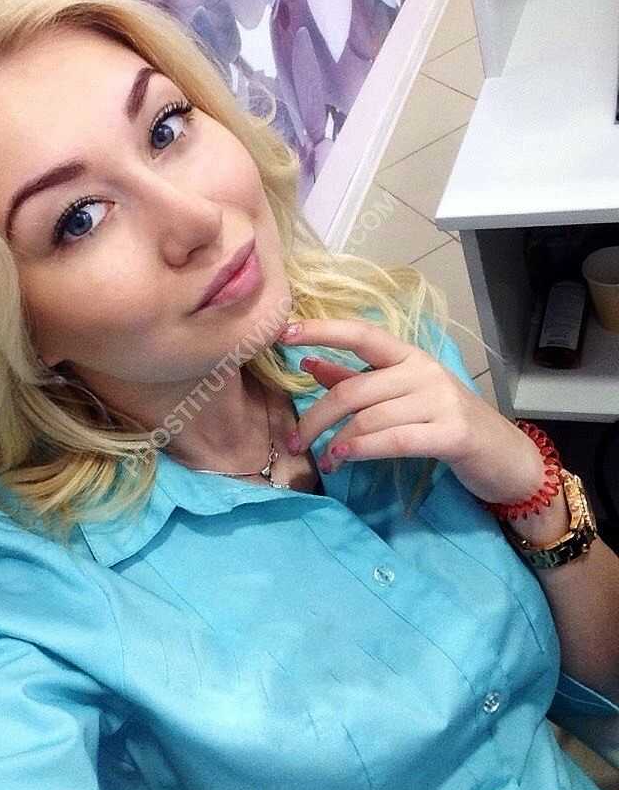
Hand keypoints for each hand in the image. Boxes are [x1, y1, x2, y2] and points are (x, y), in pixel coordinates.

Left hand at [279, 318, 545, 506]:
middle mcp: (424, 371)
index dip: (322, 331)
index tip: (283, 334)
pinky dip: (363, 449)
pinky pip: (395, 439)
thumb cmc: (446, 421)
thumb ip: (355, 377)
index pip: (361, 334)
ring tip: (323, 458)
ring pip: (370, 416)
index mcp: (409, 356)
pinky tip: (344, 457)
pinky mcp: (453, 433)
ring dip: (337, 440)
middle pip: (355, 388)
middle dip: (317, 416)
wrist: (506, 456)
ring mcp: (441, 400)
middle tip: (294, 440)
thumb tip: (308, 361)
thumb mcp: (401, 395)